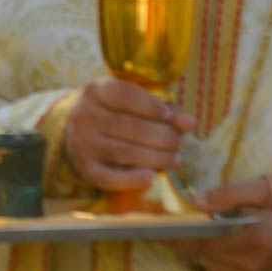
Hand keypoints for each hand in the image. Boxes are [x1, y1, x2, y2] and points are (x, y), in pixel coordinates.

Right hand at [62, 78, 195, 192]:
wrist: (80, 133)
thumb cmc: (115, 114)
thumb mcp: (133, 102)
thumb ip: (163, 109)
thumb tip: (191, 123)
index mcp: (96, 91)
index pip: (126, 94)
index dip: (154, 106)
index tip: (173, 117)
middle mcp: (84, 115)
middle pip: (131, 127)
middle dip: (164, 136)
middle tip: (180, 143)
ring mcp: (82, 142)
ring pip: (125, 152)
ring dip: (157, 158)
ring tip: (176, 159)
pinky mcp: (85, 167)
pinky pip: (109, 177)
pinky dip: (132, 180)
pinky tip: (151, 177)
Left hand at [169, 177, 271, 270]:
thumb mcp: (268, 191)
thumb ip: (230, 193)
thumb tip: (195, 200)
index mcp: (250, 238)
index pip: (193, 238)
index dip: (169, 232)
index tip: (149, 223)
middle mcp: (246, 265)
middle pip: (195, 251)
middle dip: (184, 236)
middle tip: (172, 220)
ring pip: (206, 263)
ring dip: (202, 247)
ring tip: (207, 229)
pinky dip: (217, 258)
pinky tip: (228, 244)